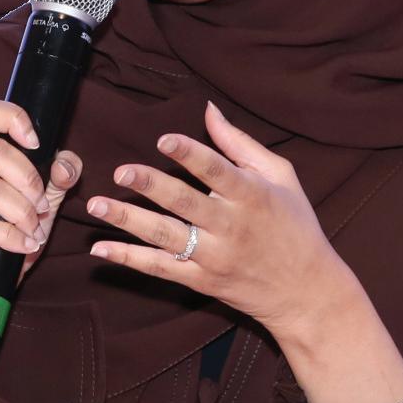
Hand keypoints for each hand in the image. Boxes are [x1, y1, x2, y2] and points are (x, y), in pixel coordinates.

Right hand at [0, 98, 81, 291]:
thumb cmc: (0, 234)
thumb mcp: (36, 203)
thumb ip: (57, 179)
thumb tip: (64, 165)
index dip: (14, 119)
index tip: (36, 144)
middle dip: (29, 181)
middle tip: (41, 206)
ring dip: (23, 213)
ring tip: (34, 231)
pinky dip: (12, 237)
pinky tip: (24, 246)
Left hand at [86, 101, 343, 338]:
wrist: (306, 291)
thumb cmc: (296, 225)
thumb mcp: (281, 177)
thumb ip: (241, 144)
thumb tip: (207, 110)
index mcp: (253, 196)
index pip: (217, 171)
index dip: (190, 154)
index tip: (163, 139)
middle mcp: (232, 227)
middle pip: (185, 204)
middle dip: (151, 186)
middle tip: (121, 171)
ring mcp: (215, 257)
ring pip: (165, 237)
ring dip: (128, 220)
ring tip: (96, 204)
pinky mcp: (202, 281)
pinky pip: (160, 269)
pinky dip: (129, 259)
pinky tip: (101, 248)